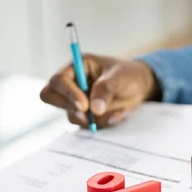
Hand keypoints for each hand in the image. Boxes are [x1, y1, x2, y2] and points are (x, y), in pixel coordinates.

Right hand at [40, 54, 160, 127]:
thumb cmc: (130, 74)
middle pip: (50, 97)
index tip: (84, 106)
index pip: (58, 80)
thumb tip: (94, 109)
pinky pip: (86, 125)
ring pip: (72, 116)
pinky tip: (119, 115)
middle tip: (90, 114)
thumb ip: (106, 89)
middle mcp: (72, 83)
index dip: (67, 94)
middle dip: (70, 108)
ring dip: (95, 119)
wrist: (140, 87)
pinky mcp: (85, 114)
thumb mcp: (121, 77)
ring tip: (118, 112)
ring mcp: (77, 100)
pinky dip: (103, 124)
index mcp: (77, 66)